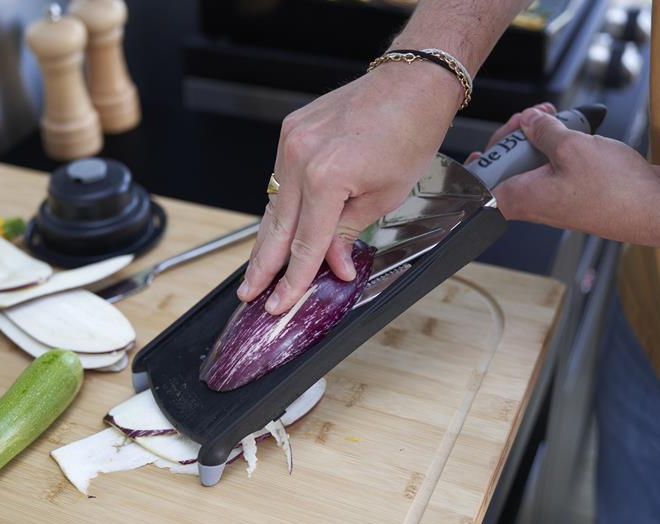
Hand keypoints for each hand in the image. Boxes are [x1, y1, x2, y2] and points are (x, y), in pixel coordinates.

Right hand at [239, 62, 462, 313]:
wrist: (411, 84)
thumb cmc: (409, 133)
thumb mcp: (385, 196)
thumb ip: (349, 231)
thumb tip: (332, 263)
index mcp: (326, 177)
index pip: (305, 243)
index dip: (293, 279)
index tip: (281, 303)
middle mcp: (300, 157)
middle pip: (276, 227)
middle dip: (262, 267)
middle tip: (249, 294)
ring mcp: (291, 141)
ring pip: (273, 204)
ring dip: (267, 239)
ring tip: (257, 270)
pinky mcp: (290, 131)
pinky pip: (279, 179)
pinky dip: (280, 206)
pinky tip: (276, 228)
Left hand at [476, 105, 659, 247]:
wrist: (654, 208)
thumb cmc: (616, 192)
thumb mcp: (573, 147)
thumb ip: (543, 131)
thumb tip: (528, 121)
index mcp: (520, 197)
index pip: (482, 180)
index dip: (487, 154)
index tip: (502, 134)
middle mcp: (531, 202)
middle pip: (506, 166)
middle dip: (516, 135)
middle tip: (531, 117)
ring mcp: (550, 198)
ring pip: (530, 163)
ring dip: (538, 137)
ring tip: (553, 117)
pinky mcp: (569, 193)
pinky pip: (552, 167)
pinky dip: (557, 147)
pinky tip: (569, 129)